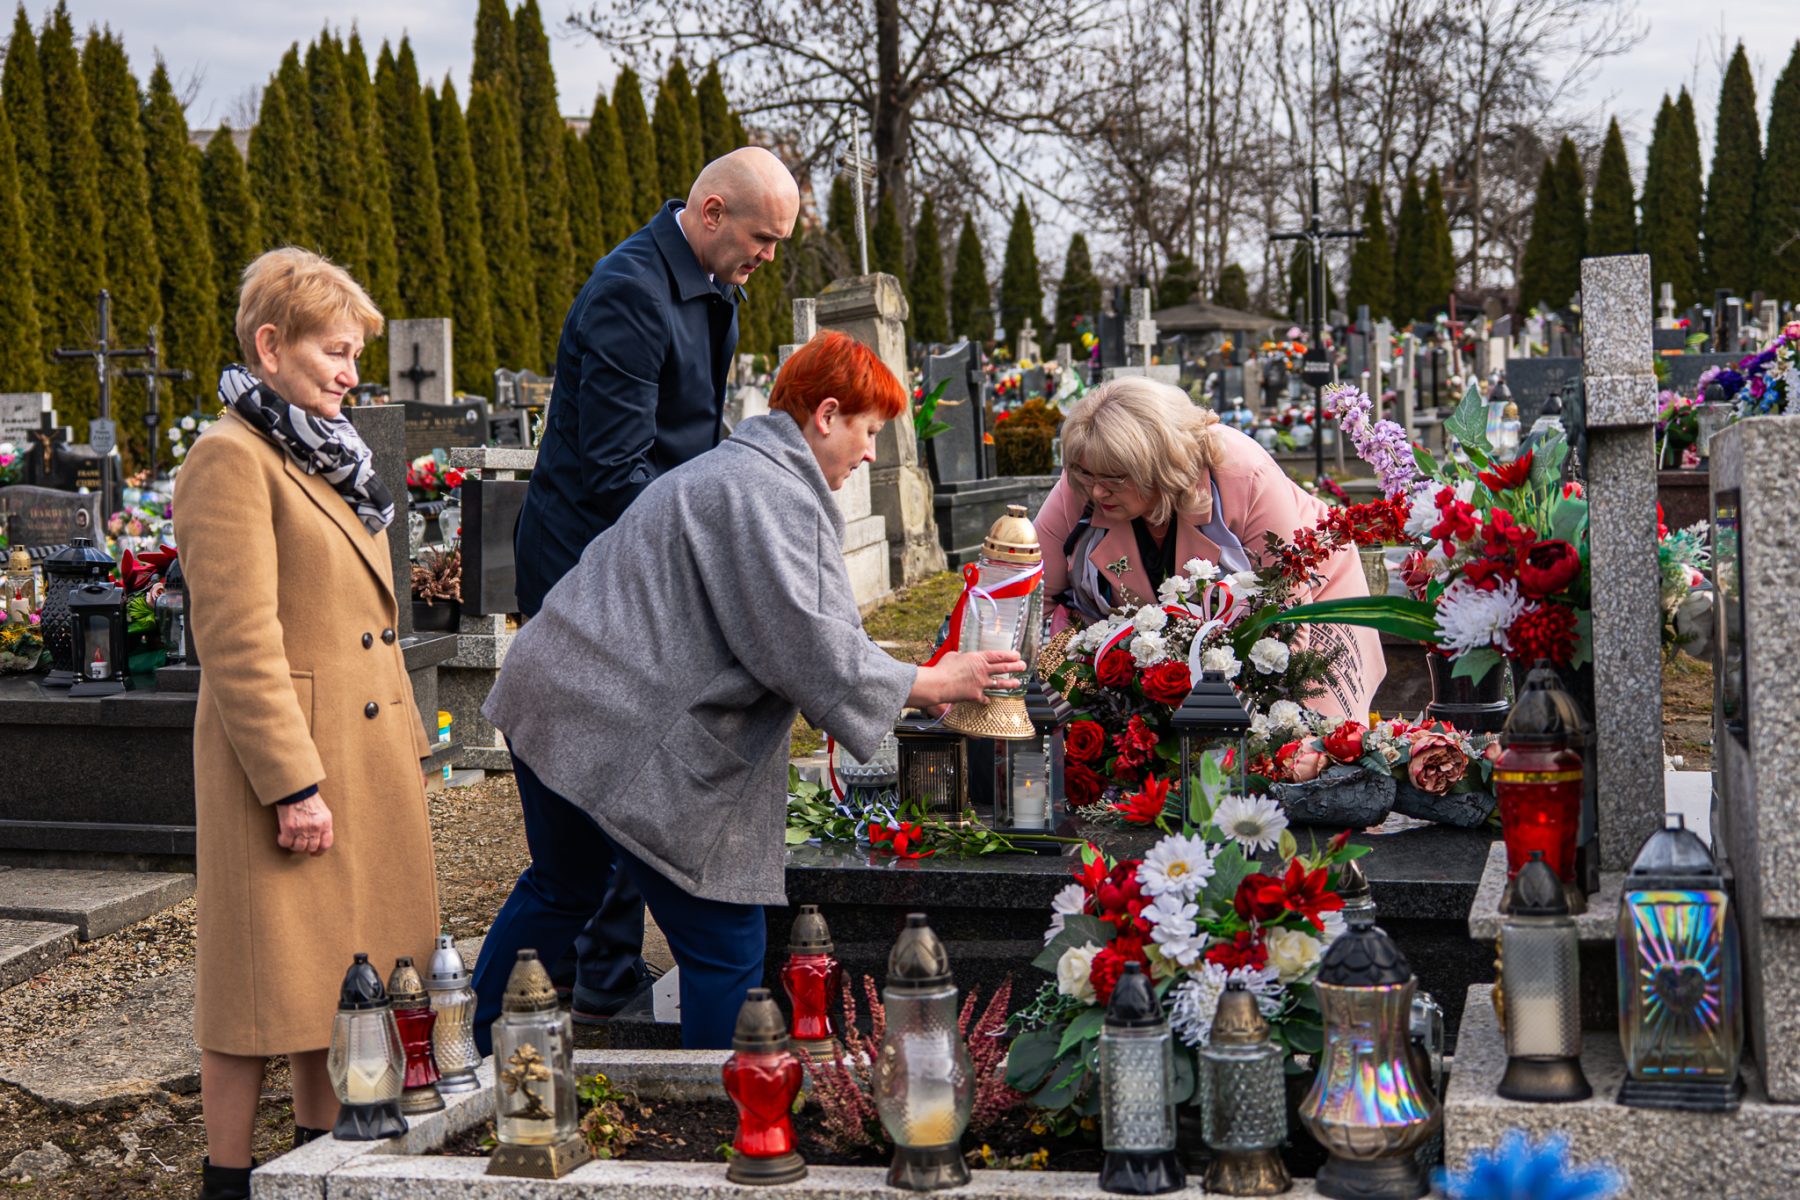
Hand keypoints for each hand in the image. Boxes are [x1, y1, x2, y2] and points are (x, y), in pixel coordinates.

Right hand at [276, 795, 333, 856]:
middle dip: (305, 848)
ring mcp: (302, 828)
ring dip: (293, 845)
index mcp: (326, 822)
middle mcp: (315, 827)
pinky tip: (282, 835)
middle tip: (298, 843)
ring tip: (290, 838)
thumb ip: (322, 824)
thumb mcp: (322, 811)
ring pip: (298, 848)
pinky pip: (285, 843)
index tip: (314, 853)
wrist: (295, 788)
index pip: (326, 844)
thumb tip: (318, 839)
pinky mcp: (289, 827)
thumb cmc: (307, 798)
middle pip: (311, 847)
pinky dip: (282, 841)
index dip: (320, 851)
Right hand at [910, 650, 1028, 708]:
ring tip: (1018, 683)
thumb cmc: (942, 668)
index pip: (998, 655)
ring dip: (1010, 683)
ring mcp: (981, 684)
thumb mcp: (953, 656)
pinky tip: (989, 700)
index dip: (1009, 655)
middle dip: (1015, 667)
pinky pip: (984, 698)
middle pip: (1003, 668)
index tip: (1017, 655)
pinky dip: (987, 699)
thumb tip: (962, 658)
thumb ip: (961, 656)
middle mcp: (982, 670)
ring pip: (1000, 683)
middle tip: (1023, 666)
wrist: (938, 684)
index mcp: (977, 658)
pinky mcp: (976, 695)